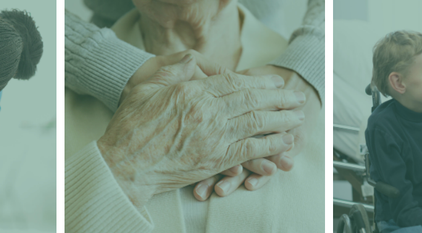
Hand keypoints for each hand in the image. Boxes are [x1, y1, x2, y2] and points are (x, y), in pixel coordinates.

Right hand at [99, 52, 305, 208]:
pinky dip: (270, 146)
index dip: (259, 82)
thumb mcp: (146, 85)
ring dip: (281, 119)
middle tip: (296, 97)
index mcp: (192, 92)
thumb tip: (196, 64)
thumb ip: (174, 70)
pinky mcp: (214, 160)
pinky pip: (249, 150)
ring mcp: (212, 137)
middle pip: (252, 101)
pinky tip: (284, 143)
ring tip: (298, 117)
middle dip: (279, 98)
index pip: (234, 82)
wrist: (123, 165)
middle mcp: (207, 113)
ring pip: (256, 123)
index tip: (274, 82)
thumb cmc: (130, 126)